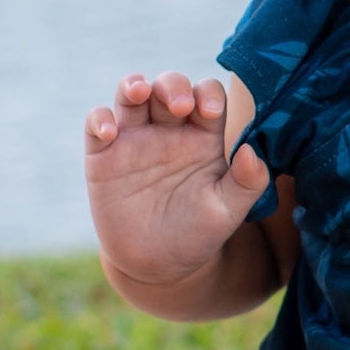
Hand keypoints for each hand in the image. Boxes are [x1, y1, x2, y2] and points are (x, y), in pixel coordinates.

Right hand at [84, 71, 267, 291]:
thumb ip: (247, 183)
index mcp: (203, 136)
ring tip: (140, 91)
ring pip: (131, 94)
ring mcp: (134, 139)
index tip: (211, 112)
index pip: (207, 96)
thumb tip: (252, 152)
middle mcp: (168, 130)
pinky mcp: (103, 155)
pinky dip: (99, 120)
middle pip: (169, 86)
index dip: (209, 94)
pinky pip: (96, 124)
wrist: (157, 265)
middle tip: (180, 106)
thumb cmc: (198, 233)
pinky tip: (109, 133)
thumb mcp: (228, 212)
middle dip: (173, 86)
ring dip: (134, 85)